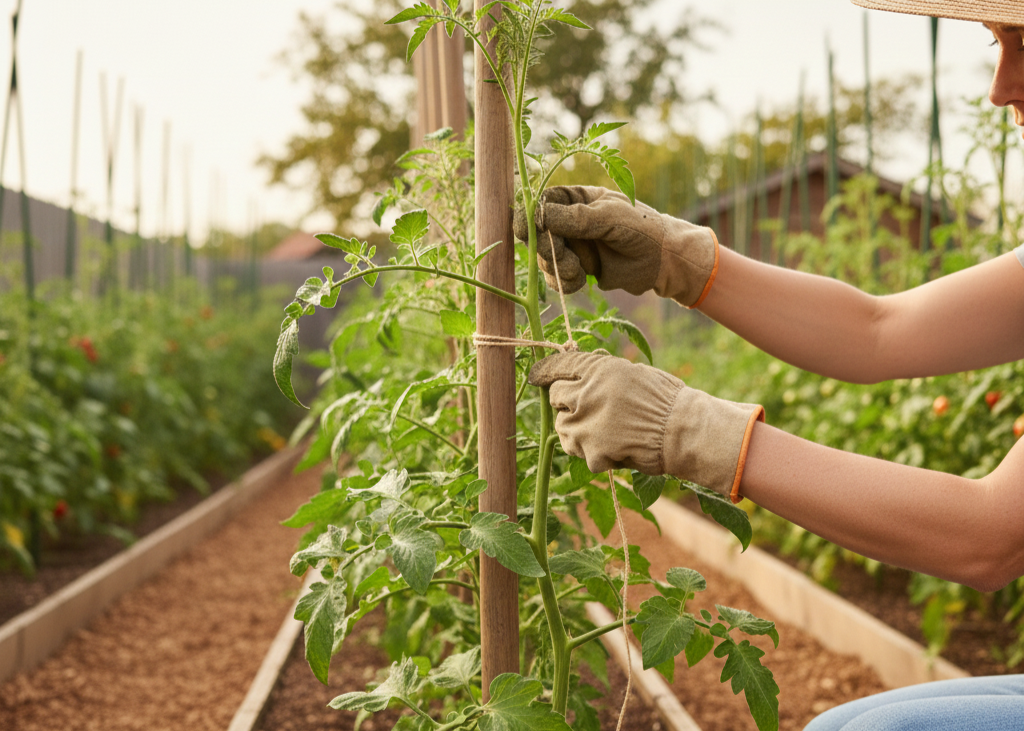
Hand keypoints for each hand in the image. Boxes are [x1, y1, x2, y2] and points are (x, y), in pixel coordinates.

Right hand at [513, 185, 719, 306]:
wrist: (663, 261)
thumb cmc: (642, 228)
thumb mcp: (610, 217)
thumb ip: (577, 218)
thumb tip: (540, 216)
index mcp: (576, 198)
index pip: (541, 202)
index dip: (529, 215)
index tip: (525, 230)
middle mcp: (569, 221)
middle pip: (538, 234)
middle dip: (546, 248)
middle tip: (560, 255)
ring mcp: (572, 246)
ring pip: (545, 259)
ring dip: (556, 267)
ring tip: (578, 271)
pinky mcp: (578, 269)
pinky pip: (557, 278)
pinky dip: (564, 282)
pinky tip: (581, 281)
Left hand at [528, 351, 763, 502]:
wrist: (682, 430)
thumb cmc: (664, 399)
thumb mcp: (631, 372)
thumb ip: (601, 372)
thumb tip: (578, 367)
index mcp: (596, 369)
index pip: (557, 366)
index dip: (545, 372)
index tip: (537, 377)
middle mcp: (585, 393)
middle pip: (555, 397)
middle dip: (566, 403)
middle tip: (586, 410)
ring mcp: (585, 424)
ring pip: (562, 428)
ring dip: (576, 430)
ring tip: (601, 432)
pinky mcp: (591, 451)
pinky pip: (580, 452)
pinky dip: (594, 454)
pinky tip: (614, 449)